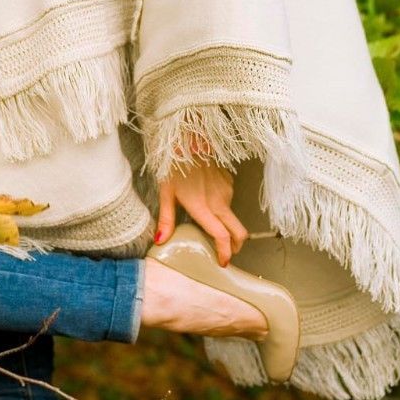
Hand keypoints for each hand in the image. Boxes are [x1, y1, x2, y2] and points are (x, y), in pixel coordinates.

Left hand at [154, 129, 250, 265]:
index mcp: (202, 207)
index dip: (225, 253)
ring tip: (208, 221)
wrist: (190, 137)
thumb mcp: (166, 192)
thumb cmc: (174, 165)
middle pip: (239, 232)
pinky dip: (222, 207)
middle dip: (236, 247)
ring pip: (232, 216)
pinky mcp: (230, 182)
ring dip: (225, 224)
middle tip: (225, 252)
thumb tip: (160, 242)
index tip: (223, 262)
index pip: (222, 236)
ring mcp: (227, 191)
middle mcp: (219, 202)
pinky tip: (207, 199)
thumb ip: (166, 219)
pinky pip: (229, 201)